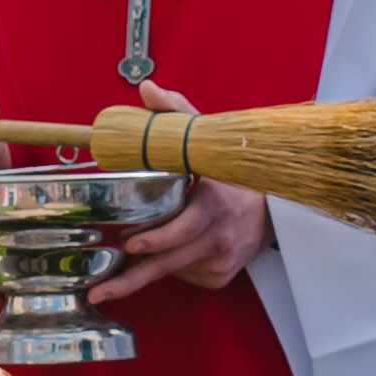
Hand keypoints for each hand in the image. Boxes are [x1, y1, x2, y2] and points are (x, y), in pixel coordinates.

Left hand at [90, 79, 275, 302]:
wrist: (272, 210)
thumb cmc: (231, 175)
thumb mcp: (207, 140)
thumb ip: (176, 115)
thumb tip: (147, 89)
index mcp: (215, 201)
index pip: (185, 224)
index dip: (158, 236)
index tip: (132, 244)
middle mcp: (221, 233)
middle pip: (171, 259)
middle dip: (133, 277)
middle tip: (103, 286)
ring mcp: (223, 259)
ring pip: (173, 270)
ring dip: (145, 268)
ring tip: (114, 279)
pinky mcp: (221, 276)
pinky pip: (185, 276)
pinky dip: (171, 267)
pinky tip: (168, 255)